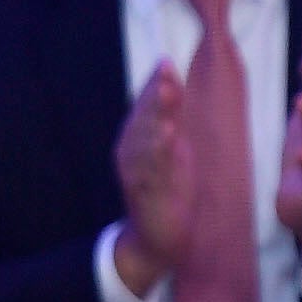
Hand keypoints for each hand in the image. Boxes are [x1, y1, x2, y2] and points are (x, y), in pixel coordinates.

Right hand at [110, 62, 191, 296]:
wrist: (156, 239)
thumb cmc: (166, 191)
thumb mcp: (170, 149)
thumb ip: (169, 118)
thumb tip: (171, 82)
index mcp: (134, 141)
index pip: (144, 107)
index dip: (155, 85)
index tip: (166, 62)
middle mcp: (130, 154)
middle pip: (142, 118)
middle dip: (154, 94)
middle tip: (164, 69)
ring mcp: (137, 173)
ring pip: (145, 138)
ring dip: (155, 115)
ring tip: (166, 93)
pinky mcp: (147, 192)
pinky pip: (153, 167)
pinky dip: (159, 150)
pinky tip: (166, 134)